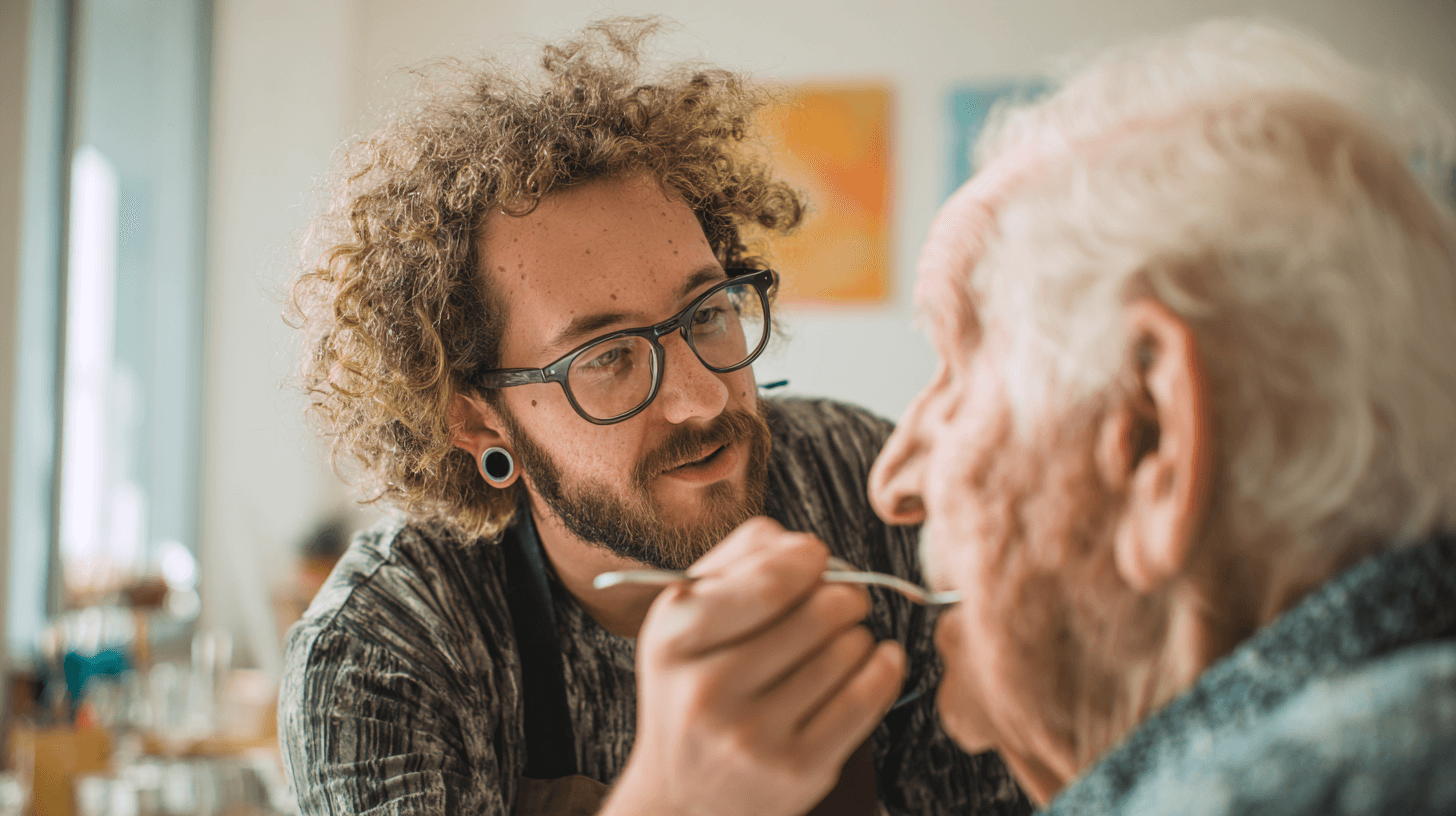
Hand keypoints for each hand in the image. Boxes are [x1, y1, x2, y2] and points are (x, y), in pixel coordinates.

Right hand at [603, 517, 904, 815]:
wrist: (683, 798)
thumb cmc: (693, 690)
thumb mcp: (685, 622)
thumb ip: (738, 563)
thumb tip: (804, 546)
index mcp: (674, 638)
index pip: (770, 579)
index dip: (808, 558)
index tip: (817, 558)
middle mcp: (708, 688)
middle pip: (819, 610)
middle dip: (843, 595)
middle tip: (842, 599)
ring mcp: (754, 735)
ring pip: (847, 650)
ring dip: (857, 635)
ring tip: (839, 642)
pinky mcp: (798, 770)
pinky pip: (866, 698)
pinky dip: (884, 668)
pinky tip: (877, 658)